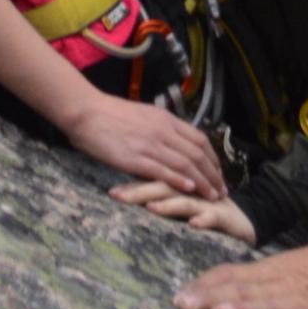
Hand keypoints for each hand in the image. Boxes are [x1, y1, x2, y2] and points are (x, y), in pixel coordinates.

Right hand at [58, 92, 220, 197]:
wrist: (86, 111)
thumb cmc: (110, 114)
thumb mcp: (142, 115)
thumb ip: (159, 128)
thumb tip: (172, 141)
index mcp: (165, 120)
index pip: (199, 140)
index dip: (213, 159)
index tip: (218, 173)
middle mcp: (162, 131)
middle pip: (198, 154)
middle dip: (213, 174)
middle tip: (221, 191)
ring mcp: (150, 144)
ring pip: (185, 164)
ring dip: (202, 182)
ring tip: (212, 197)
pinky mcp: (135, 157)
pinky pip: (162, 170)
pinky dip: (179, 180)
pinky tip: (189, 189)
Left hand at [109, 178, 252, 243]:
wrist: (242, 219)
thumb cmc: (206, 211)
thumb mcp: (180, 205)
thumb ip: (160, 199)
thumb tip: (131, 196)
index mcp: (178, 185)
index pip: (152, 180)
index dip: (131, 183)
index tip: (110, 190)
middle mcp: (190, 191)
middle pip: (163, 186)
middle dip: (140, 192)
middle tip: (117, 196)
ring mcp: (206, 203)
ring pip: (186, 200)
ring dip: (168, 203)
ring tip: (150, 207)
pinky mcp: (223, 216)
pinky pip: (212, 218)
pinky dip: (203, 220)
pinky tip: (193, 225)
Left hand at [171, 244, 307, 308]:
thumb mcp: (285, 275)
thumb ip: (255, 283)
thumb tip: (214, 294)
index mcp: (270, 271)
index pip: (232, 275)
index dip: (206, 284)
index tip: (180, 296)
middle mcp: (282, 282)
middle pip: (244, 289)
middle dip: (213, 297)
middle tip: (186, 304)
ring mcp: (303, 299)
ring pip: (270, 303)